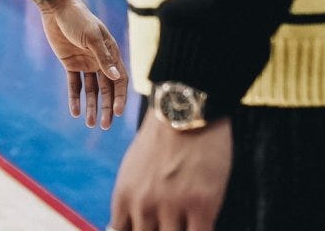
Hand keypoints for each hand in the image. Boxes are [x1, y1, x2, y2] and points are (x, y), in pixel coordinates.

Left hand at [38, 0, 126, 128]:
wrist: (56, 8)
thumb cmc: (78, 19)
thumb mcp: (92, 37)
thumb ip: (103, 58)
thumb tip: (116, 77)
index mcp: (110, 53)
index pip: (119, 80)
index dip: (120, 97)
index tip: (117, 113)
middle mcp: (100, 60)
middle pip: (106, 89)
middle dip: (107, 107)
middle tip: (104, 125)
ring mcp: (85, 63)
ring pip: (91, 90)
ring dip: (92, 106)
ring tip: (90, 123)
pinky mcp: (71, 64)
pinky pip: (75, 84)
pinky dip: (75, 98)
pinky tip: (75, 112)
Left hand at [110, 109, 232, 230]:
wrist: (184, 106)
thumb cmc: (160, 139)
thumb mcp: (132, 169)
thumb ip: (130, 201)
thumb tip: (121, 228)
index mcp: (124, 197)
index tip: (150, 229)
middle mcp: (144, 205)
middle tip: (168, 223)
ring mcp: (173, 207)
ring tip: (185, 220)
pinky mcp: (202, 205)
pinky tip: (203, 224)